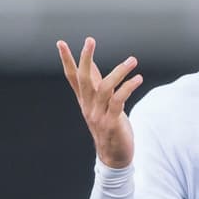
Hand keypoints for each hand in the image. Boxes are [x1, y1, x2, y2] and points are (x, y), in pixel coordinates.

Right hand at [57, 37, 142, 167]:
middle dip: (85, 58)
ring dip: (119, 71)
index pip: (72, 77)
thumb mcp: (101, 105)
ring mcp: (98, 115)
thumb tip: (91, 66)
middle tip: (90, 40)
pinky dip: (128, 87)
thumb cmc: (111, 128)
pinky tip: (138, 78)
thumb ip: (96, 86)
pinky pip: (118, 100)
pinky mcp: (111, 122)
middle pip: (83, 78)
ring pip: (104, 87)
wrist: (114, 157)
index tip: (60, 43)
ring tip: (132, 60)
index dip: (66, 60)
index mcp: (84, 101)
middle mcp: (88, 106)